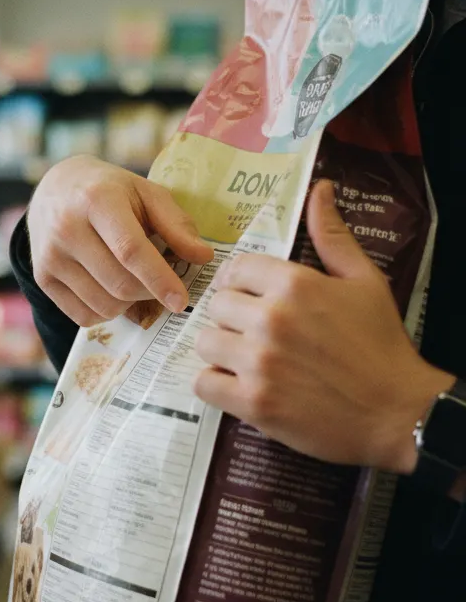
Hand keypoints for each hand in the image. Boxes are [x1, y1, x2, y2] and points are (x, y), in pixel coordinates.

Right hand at [27, 156, 213, 326]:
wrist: (54, 189)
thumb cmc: (109, 191)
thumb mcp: (146, 193)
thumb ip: (176, 224)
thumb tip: (203, 257)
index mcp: (97, 200)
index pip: (130, 250)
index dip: (159, 279)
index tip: (182, 301)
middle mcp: (67, 228)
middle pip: (119, 284)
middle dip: (149, 292)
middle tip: (160, 283)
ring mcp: (50, 256)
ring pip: (103, 305)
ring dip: (129, 304)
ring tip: (133, 280)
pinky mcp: (42, 278)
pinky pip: (84, 315)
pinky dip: (107, 312)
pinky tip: (110, 289)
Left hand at [195, 180, 451, 472]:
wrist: (398, 413)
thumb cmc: (381, 346)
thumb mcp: (365, 281)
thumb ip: (332, 236)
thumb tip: (320, 189)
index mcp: (295, 284)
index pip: (235, 268)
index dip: (240, 283)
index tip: (250, 297)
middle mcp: (271, 319)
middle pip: (216, 305)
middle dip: (231, 317)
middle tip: (253, 332)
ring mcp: (259, 362)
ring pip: (204, 343)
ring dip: (220, 351)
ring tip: (246, 358)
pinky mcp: (253, 403)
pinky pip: (202, 384)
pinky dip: (215, 385)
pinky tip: (238, 384)